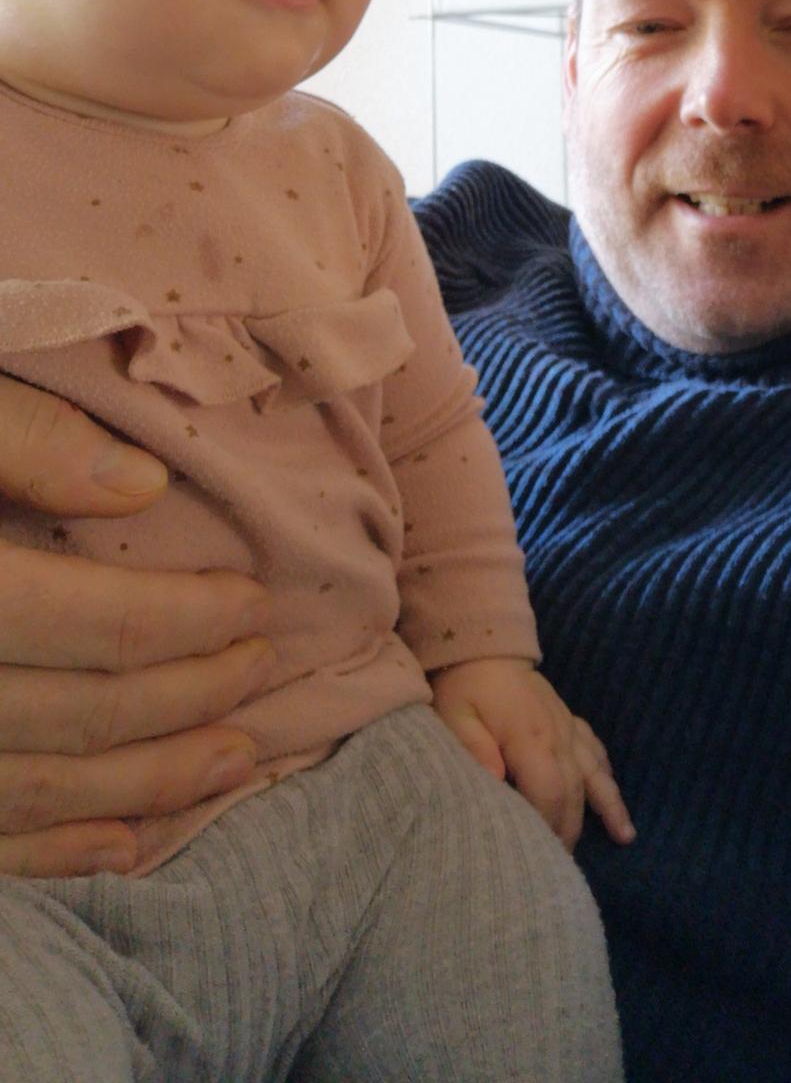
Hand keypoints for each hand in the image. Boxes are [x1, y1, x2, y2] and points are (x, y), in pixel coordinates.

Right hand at [0, 376, 272, 877]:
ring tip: (233, 760)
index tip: (253, 601)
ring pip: (33, 792)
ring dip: (145, 785)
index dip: (184, 621)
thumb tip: (142, 488)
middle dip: (184, 701)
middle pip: (74, 717)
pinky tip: (124, 846)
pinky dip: (56, 852)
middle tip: (262, 671)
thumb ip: (26, 440)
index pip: (91, 627)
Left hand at [431, 656, 634, 852]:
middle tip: (563, 867)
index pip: (549, 792)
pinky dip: (607, 775)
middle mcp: (559, 735)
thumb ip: (475, 750)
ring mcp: (569, 727)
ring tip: (625, 837)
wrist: (484, 648)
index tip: (541, 859)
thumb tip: (496, 786)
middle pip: (574, 791)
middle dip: (571, 831)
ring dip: (609, 805)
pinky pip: (596, 751)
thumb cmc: (464, 688)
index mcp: (530, 737)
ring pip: (595, 772)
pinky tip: (614, 797)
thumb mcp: (456, 717)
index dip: (548, 828)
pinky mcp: (571, 722)